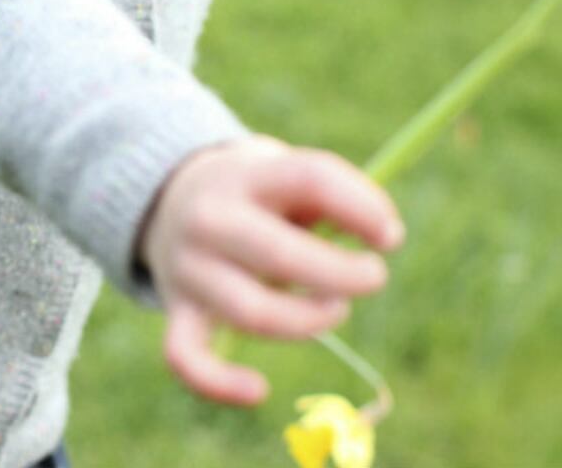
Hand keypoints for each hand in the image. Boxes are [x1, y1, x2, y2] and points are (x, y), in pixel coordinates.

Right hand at [137, 134, 404, 405]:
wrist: (170, 198)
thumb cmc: (256, 192)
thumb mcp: (285, 172)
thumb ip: (333, 194)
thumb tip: (385, 234)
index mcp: (246, 174)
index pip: (309, 178)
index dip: (361, 208)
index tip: (390, 236)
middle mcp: (210, 217)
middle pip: (279, 253)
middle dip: (341, 274)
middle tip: (374, 276)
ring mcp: (189, 266)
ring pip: (252, 313)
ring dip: (308, 321)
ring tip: (335, 308)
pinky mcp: (177, 310)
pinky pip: (186, 357)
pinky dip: (219, 383)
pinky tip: (258, 388)